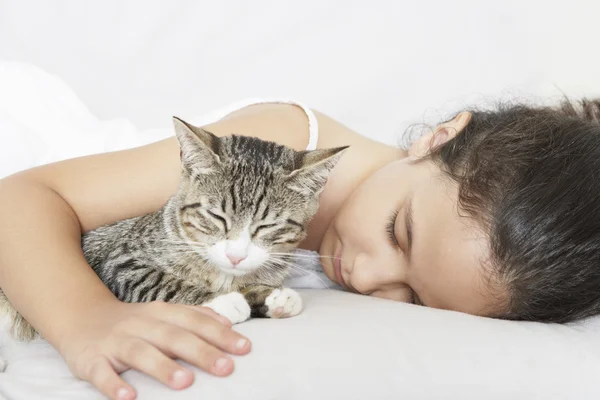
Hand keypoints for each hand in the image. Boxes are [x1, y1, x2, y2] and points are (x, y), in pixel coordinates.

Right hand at [57, 299, 251, 399]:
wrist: (82, 318)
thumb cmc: (134, 322)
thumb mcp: (164, 313)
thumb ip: (195, 317)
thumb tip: (228, 323)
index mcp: (162, 313)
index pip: (195, 322)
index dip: (220, 334)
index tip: (244, 348)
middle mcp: (142, 324)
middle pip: (174, 337)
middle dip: (201, 352)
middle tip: (226, 368)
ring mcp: (116, 342)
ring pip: (141, 352)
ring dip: (163, 367)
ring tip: (185, 382)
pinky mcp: (92, 360)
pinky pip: (102, 373)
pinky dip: (114, 385)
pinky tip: (128, 398)